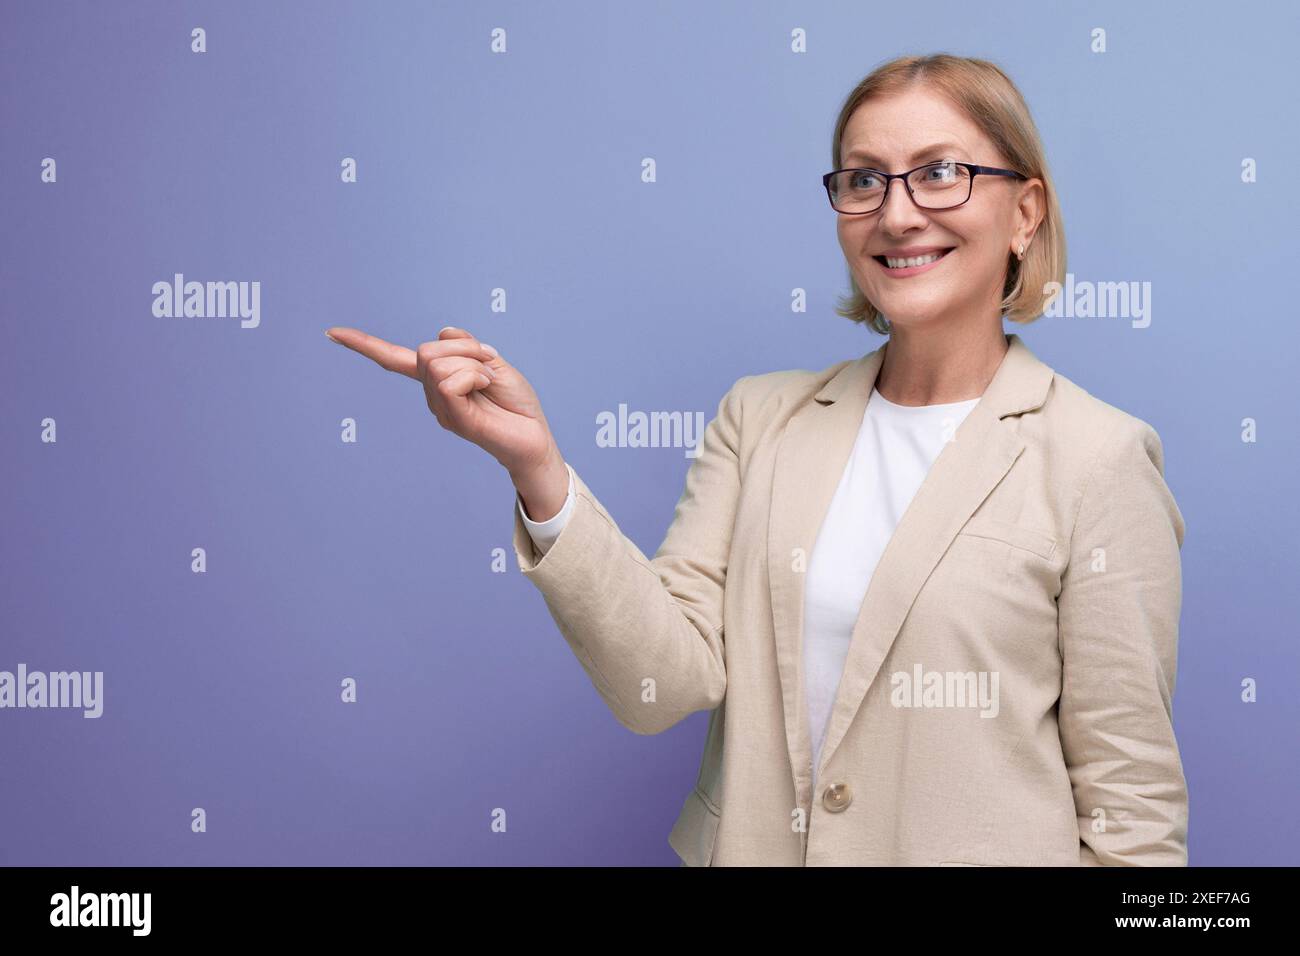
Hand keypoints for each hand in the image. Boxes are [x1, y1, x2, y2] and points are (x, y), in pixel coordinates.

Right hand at [324, 325, 561, 481]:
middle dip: (463, 348)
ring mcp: (440, 409)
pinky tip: (485, 389)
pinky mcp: (453, 418)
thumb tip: (443, 332)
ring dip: (473, 363)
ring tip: (488, 383)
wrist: (534, 436)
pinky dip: (474, 375)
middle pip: (426, 350)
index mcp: (438, 379)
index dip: (363, 345)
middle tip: (487, 367)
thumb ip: (465, 346)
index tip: (331, 332)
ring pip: (439, 362)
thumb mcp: (491, 362)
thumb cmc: (515, 403)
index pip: (394, 359)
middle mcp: (432, 395)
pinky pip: (451, 380)